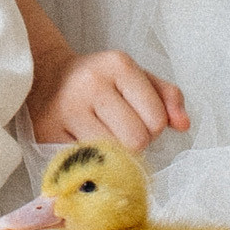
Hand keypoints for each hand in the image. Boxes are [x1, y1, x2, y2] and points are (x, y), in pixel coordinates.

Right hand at [29, 45, 186, 152]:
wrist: (45, 74)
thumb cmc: (99, 80)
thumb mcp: (136, 78)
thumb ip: (168, 97)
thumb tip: (183, 125)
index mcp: (118, 65)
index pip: (157, 120)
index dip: (153, 128)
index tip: (138, 120)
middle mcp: (91, 83)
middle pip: (136, 141)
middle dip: (134, 143)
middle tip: (120, 132)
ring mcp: (66, 109)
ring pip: (111, 156)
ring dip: (113, 156)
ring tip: (103, 139)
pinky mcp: (47, 132)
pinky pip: (84, 165)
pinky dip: (90, 163)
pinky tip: (85, 149)